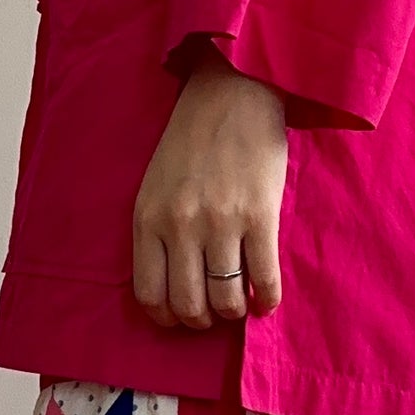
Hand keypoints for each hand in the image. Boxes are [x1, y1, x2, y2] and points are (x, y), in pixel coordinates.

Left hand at [132, 46, 286, 330]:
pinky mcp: (260, 217)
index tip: (180, 317)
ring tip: (240, 304)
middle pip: (189, 306)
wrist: (234, 92)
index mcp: (148, 219)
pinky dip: (266, 299)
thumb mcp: (156, 184)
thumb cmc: (193, 138)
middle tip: (213, 313)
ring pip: (226, 301)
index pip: (150, 294)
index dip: (167, 317)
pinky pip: (263, 280)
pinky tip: (266, 300)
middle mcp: (180, 227)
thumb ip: (158, 230)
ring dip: (234, 312)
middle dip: (202, 322)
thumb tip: (176, 281)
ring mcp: (221, 224)